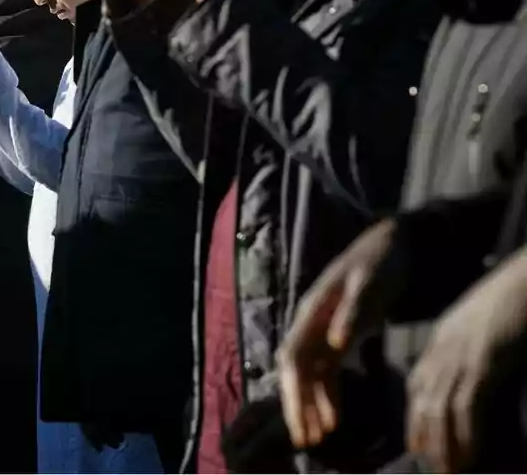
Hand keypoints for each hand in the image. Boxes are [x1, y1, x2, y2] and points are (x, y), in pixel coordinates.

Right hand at [277, 219, 405, 449]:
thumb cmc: (380, 262)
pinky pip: (324, 371)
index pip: (294, 358)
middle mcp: (310, 324)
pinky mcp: (336, 337)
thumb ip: (352, 313)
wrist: (391, 244)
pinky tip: (335, 416)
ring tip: (320, 436)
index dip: (295, 392)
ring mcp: (322, 331)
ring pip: (307, 374)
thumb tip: (336, 345)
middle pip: (295, 371)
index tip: (304, 422)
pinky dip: (326, 394)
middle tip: (306, 441)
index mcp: (313, 312)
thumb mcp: (370, 284)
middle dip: (297, 405)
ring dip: (311, 404)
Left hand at [405, 248, 526, 472]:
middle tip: (432, 469)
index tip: (418, 444)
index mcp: (441, 340)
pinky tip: (470, 458)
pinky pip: (469, 405)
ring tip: (449, 473)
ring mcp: (461, 355)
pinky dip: (467, 435)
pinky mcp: (484, 361)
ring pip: (441, 409)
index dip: (417, 416)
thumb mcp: (482, 325)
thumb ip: (473, 350)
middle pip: (423, 401)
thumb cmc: (514, 298)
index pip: (419, 384)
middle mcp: (443, 349)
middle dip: (425, 437)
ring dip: (444, 446)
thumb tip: (477, 376)